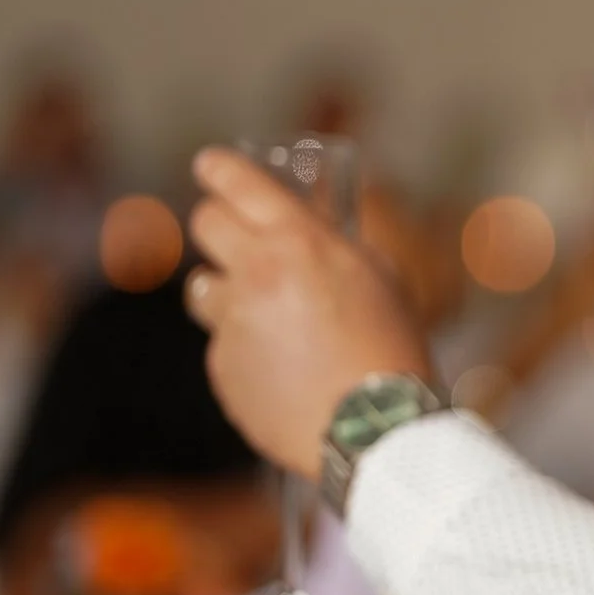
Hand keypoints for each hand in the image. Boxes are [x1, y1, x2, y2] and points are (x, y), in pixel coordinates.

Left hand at [184, 146, 431, 476]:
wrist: (375, 429)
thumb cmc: (391, 350)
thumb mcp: (379, 277)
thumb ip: (335, 246)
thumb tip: (311, 228)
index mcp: (299, 241)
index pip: (238, 183)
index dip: (220, 168)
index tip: (210, 164)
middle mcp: (255, 274)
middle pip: (204, 223)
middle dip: (218, 222)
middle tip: (235, 235)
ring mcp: (232, 324)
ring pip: (202, 286)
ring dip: (226, 291)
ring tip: (267, 316)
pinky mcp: (223, 368)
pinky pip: (222, 344)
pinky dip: (246, 349)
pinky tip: (285, 369)